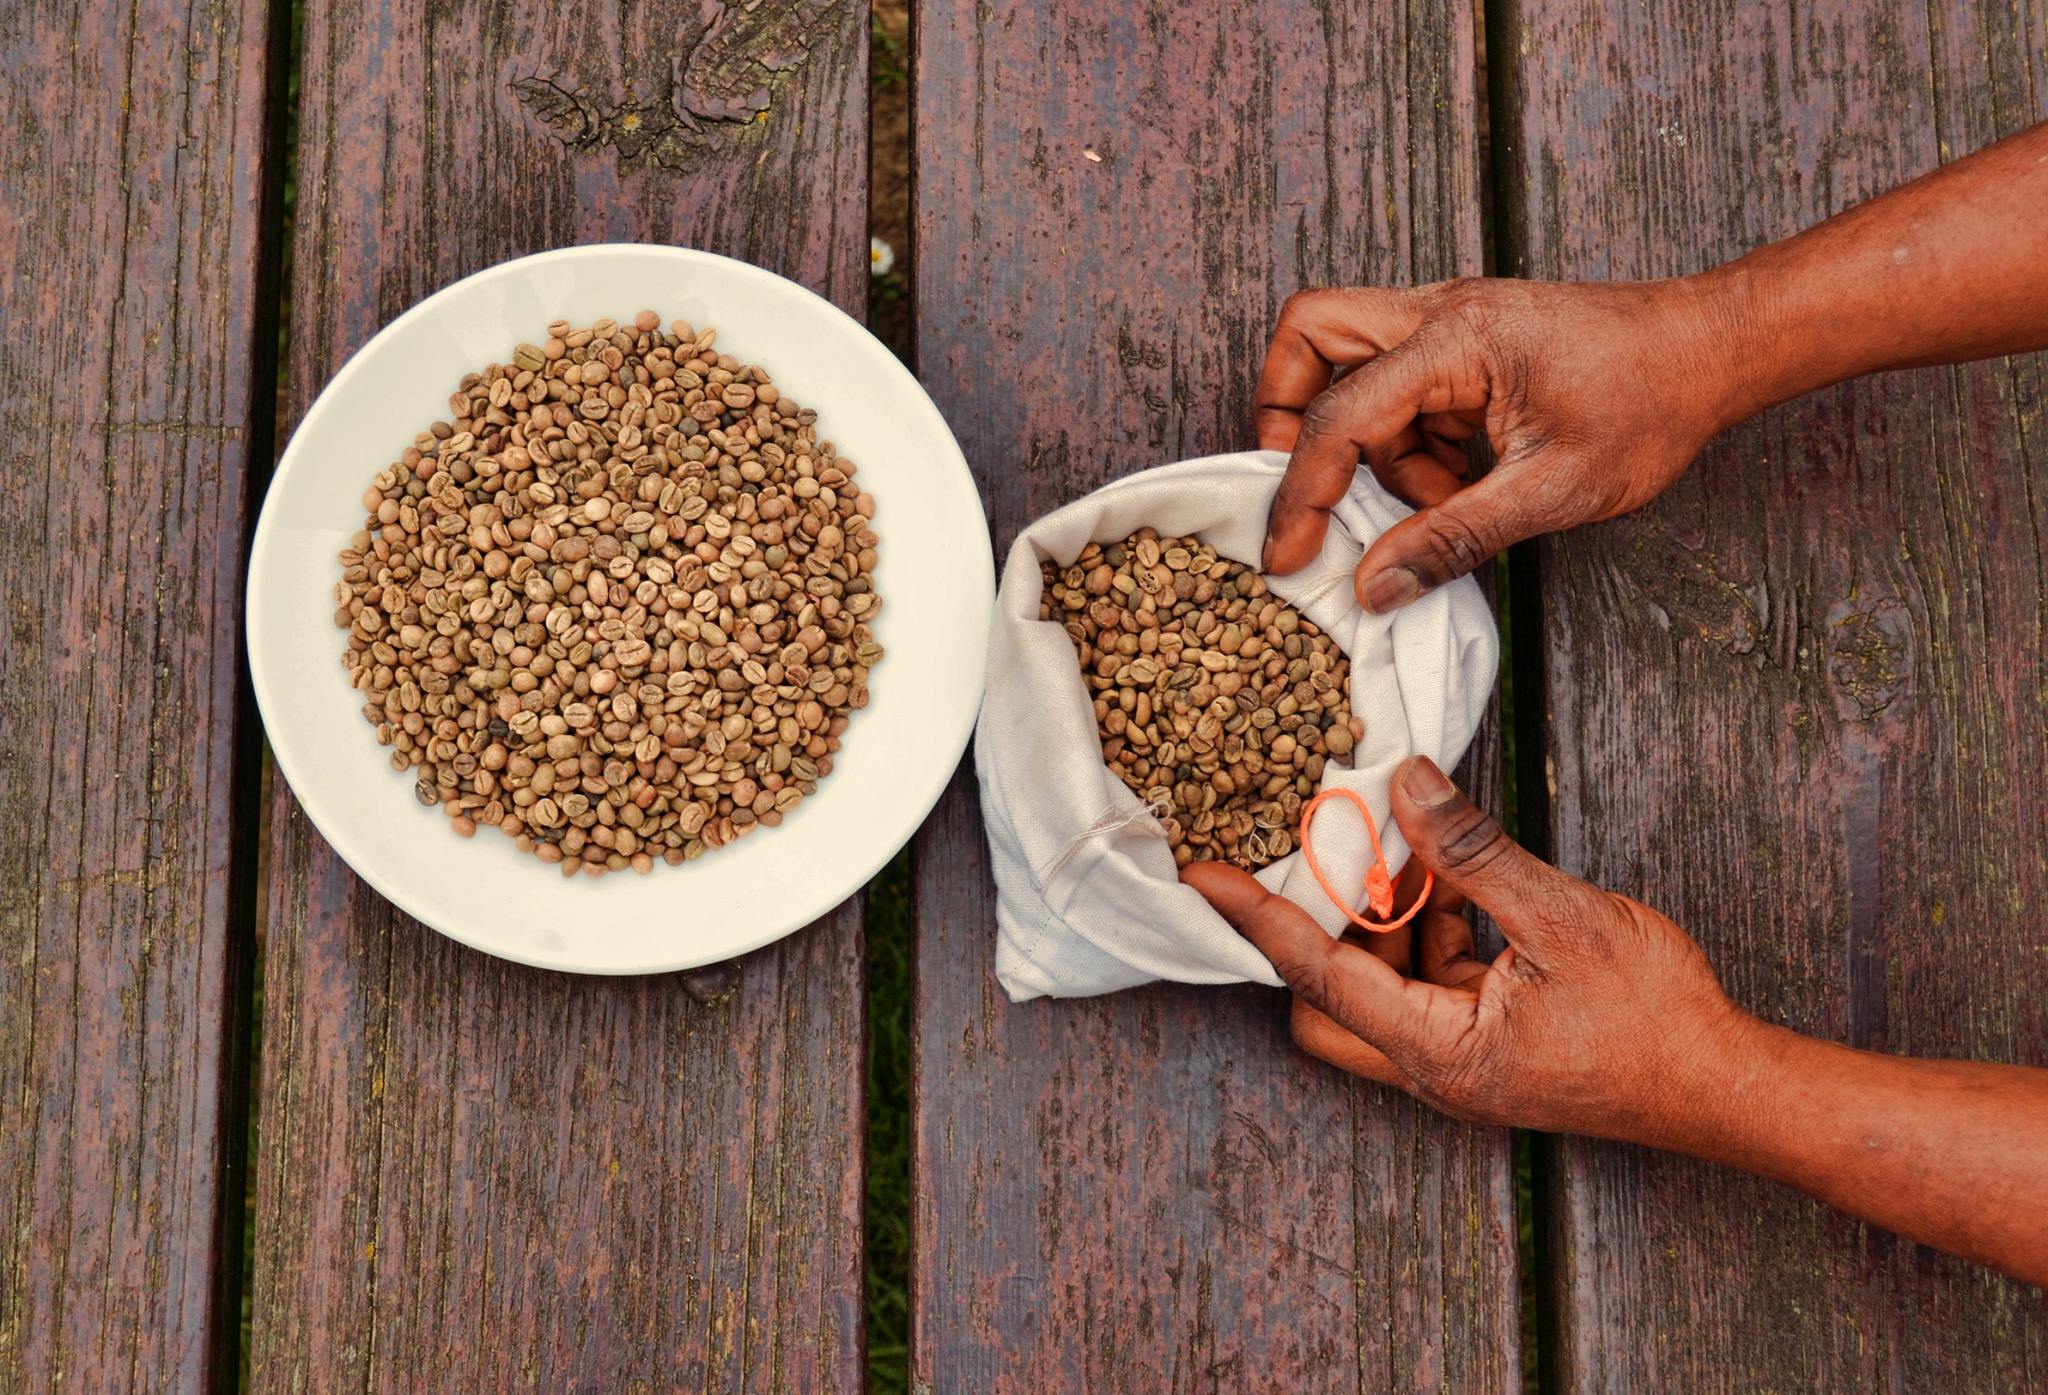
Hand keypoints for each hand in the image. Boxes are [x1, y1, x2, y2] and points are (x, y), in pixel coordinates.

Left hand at [1181, 755, 1749, 1138]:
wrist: (1730, 1087)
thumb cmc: (1656, 1019)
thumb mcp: (1562, 917)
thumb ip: (1475, 853)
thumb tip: (1409, 782)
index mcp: (1435, 1053)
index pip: (1315, 975)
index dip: (1256, 920)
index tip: (1203, 878)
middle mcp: (1433, 1067)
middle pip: (1329, 999)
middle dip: (1319, 923)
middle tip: (1319, 848)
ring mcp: (1461, 1056)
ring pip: (1381, 984)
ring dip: (1383, 916)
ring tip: (1394, 839)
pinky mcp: (1490, 1039)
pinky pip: (1433, 977)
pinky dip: (1430, 925)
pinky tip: (1447, 869)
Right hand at [1255, 277, 1747, 612]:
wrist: (1715, 350)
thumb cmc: (1652, 403)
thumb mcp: (1554, 491)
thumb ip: (1455, 539)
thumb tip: (1375, 586)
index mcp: (1456, 340)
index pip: (1340, 414)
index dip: (1301, 492)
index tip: (1286, 556)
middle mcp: (1440, 313)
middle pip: (1312, 332)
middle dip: (1286, 410)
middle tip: (1308, 486)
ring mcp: (1450, 323)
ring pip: (1352, 366)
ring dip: (1371, 444)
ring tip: (1440, 499)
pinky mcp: (1466, 345)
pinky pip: (1400, 389)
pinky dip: (1409, 443)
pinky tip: (1461, 483)